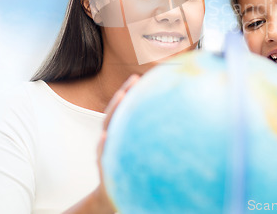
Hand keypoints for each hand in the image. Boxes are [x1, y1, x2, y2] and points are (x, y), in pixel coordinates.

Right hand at [95, 75, 139, 212]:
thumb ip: (147, 136)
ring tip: (121, 97)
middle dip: (121, 96)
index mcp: (118, 135)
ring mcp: (105, 153)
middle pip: (113, 114)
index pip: (122, 110)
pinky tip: (103, 138)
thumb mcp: (138, 153)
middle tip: (132, 80)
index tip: (138, 78)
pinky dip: (101, 147)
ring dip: (112, 113)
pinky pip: (101, 157)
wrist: (112, 199)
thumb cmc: (131, 172)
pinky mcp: (105, 170)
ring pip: (106, 130)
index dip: (127, 93)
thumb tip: (175, 123)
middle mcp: (110, 140)